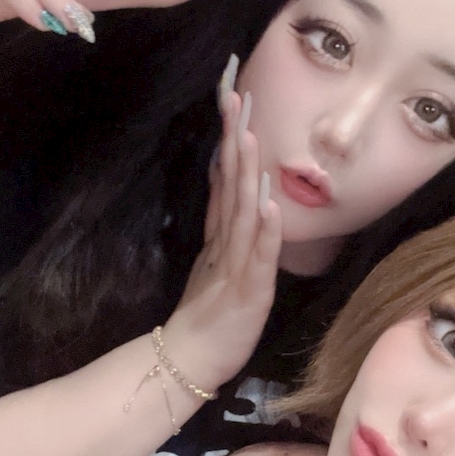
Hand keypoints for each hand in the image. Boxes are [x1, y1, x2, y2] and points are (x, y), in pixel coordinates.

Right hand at [164, 71, 282, 392]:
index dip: (230, 137)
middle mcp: (226, 240)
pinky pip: (256, 257)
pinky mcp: (247, 291)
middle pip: (231, 181)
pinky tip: (266, 203)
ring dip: (246, 172)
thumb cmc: (207, 315)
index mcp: (221, 233)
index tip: (234, 96)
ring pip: (241, 210)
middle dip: (236, 138)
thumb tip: (225, 173)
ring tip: (250, 135)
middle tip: (236, 94)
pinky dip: (262, 230)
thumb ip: (220, 218)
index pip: (226, 176)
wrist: (188, 361)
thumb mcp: (214, 259)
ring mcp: (235, 264)